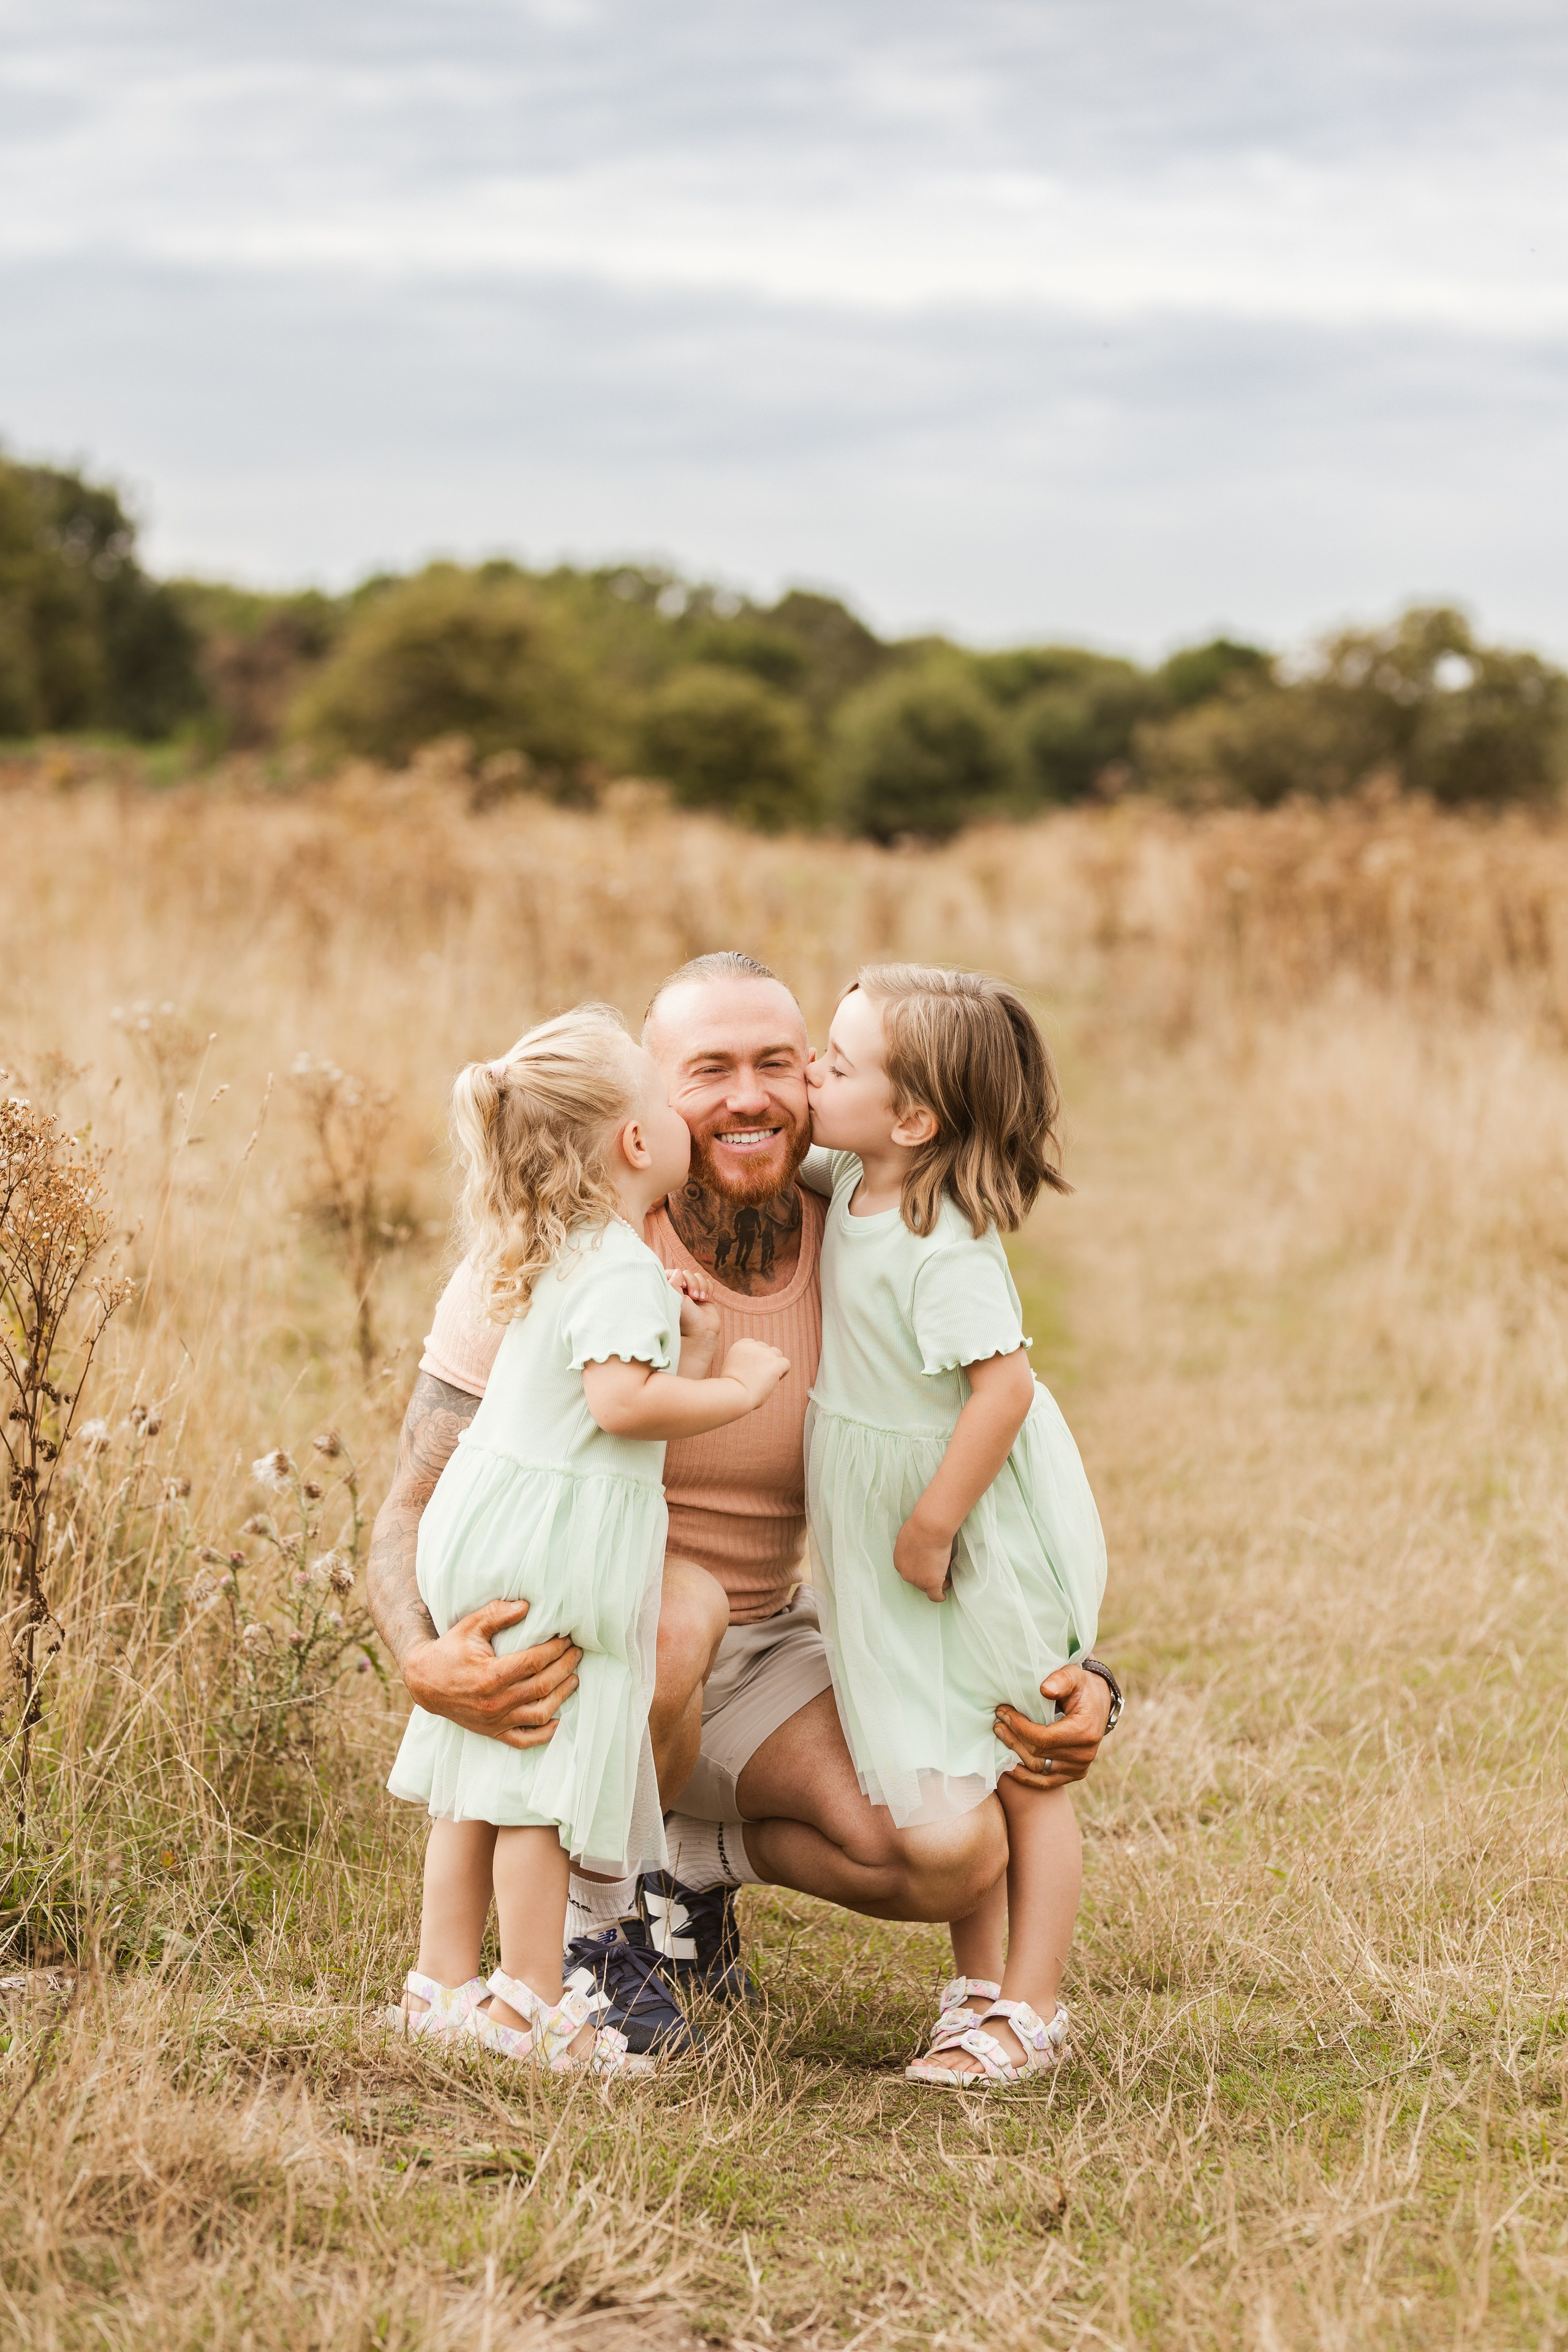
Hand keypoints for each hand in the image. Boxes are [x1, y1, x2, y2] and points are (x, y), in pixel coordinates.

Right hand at [403, 1597, 581, 1749]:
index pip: (535, 1662)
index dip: (556, 1649)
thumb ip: (497, 1614)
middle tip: (576, 1653)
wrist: (424, 1682)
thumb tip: (526, 1605)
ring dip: (562, 1696)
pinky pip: (524, 1740)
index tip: (567, 1639)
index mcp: (490, 1675)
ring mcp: (494, 1721)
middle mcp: (495, 1702)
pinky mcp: (492, 1732)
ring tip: (573, 1678)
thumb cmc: (449, 1650)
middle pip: (542, 1686)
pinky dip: (544, 1734)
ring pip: (540, 1713)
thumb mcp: (469, 1626)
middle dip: (565, 1667)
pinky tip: (557, 1720)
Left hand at [667, 1267, 721, 1359]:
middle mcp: (680, 1290)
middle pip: (687, 1273)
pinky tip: (705, 1300)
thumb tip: (678, 1271)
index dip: (678, 1276)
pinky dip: (708, 1289)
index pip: (671, 1273)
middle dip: (692, 1283)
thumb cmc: (685, 1320)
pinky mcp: (704, 1294)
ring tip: (700, 1299)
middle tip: (693, 1297)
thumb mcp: (675, 1301)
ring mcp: (693, 1292)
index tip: (682, 1286)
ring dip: (701, 1286)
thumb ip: (673, 1284)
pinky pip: (708, 1282)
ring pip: (698, 1276)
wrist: (701, 1333)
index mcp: (669, 1291)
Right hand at [720, 1337, 789, 1409]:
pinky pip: (786, 1364)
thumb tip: (755, 1367)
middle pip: (766, 1349)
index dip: (755, 1357)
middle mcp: (753, 1346)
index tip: (752, 1369)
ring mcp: (765, 1353)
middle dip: (765, 1361)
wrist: (734, 1395)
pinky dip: (783, 1372)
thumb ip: (742, 1362)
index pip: (753, 1344)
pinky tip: (775, 1381)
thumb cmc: (731, 1389)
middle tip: (759, 1377)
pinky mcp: (775, 1363)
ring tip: (768, 1379)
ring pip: (777, 1354)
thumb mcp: (731, 1369)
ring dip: (774, 1364)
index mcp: (740, 1346)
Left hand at [892, 1512, 952, 1601]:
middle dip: (928, 1577)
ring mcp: (918, 1580)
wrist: (929, 1528)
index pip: (909, 1571)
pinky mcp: (931, 1583)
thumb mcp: (908, 1536)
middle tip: (938, 1571)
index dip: (920, 1569)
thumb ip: (910, 1546)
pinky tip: (943, 1594)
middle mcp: (906, 1574)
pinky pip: (935, 1596)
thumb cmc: (921, 1526)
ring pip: (927, 1588)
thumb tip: (918, 1547)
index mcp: (899, 1561)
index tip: (928, 1566)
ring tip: (945, 1579)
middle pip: (917, 1581)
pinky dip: (939, 1596)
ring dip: (936, 1584)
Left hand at [993, 1661, 1111, 1786]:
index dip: (1019, 1727)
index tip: (1003, 1712)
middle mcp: (1084, 1755)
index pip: (1043, 1738)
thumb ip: (1061, 1680)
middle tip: (997, 1723)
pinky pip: (1045, 1782)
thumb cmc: (1082, 1688)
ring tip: (1001, 1735)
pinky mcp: (1073, 1774)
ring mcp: (1079, 1768)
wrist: (1098, 1704)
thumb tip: (1045, 1690)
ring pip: (1037, 1768)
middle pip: (1038, 1754)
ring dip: (1015, 1754)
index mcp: (1084, 1732)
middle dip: (1013, 1738)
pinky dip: (1025, 1776)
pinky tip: (1009, 1766)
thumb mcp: (1074, 1676)